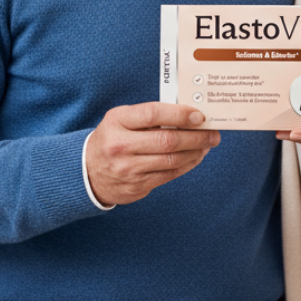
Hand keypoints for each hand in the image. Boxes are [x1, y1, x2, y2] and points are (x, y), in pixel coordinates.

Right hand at [85, 102, 220, 205]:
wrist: (87, 172)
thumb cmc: (112, 138)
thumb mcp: (121, 119)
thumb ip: (149, 115)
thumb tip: (188, 114)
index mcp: (117, 122)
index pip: (152, 114)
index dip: (179, 114)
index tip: (199, 115)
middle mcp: (121, 145)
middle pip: (166, 141)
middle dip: (196, 136)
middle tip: (213, 133)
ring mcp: (128, 169)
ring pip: (171, 160)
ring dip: (196, 152)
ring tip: (208, 144)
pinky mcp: (137, 186)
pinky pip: (169, 175)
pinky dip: (187, 165)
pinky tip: (196, 156)